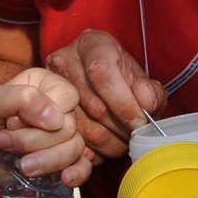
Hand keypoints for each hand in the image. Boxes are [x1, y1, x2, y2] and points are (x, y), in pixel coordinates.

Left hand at [0, 68, 90, 197]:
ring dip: (47, 159)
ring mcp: (57, 139)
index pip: (67, 96)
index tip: (11, 121)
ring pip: (75, 148)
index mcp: (42, 86)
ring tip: (19, 165)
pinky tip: (65, 179)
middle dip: (35, 139)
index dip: (42, 111)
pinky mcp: (56, 165)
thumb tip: (57, 119)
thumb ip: (22, 99)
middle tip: (4, 141)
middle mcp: (54, 110)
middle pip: (70, 125)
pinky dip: (77, 173)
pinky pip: (81, 168)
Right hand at [44, 29, 165, 159]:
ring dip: (109, 143)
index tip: (140, 121)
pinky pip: (69, 142)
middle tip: (135, 134)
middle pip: (94, 105)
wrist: (98, 81)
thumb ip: (151, 92)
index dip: (124, 102)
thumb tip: (145, 101)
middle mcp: (65, 61)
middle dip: (120, 127)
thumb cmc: (121, 80)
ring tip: (123, 140)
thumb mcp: (142, 80)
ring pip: (82, 128)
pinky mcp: (45, 112)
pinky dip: (91, 153)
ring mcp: (50, 86)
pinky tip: (104, 150)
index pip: (102, 73)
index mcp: (92, 44)